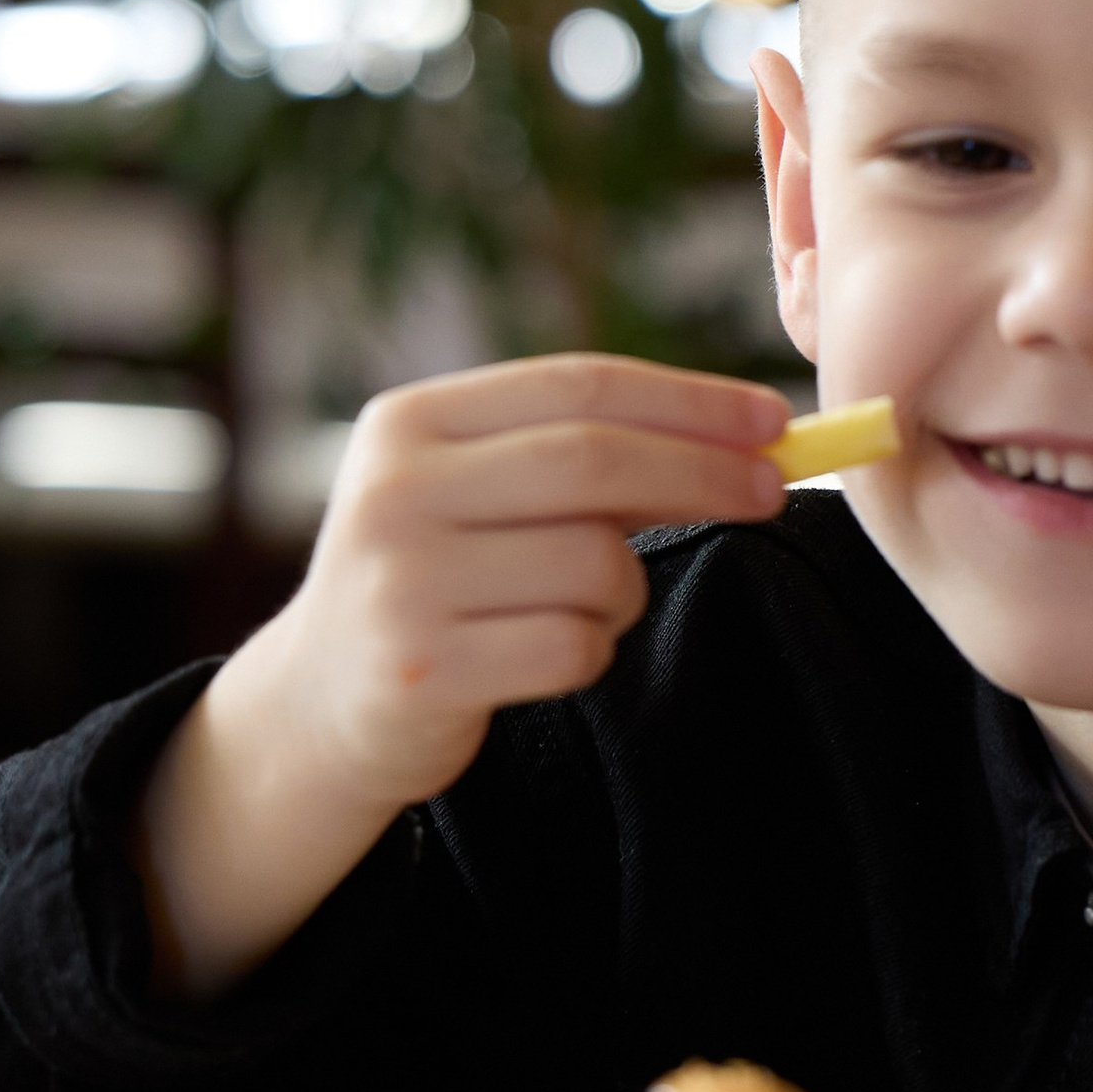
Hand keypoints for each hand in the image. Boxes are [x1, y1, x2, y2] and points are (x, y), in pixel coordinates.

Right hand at [137, 355, 787, 991]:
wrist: (320, 704)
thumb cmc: (438, 580)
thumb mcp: (475, 493)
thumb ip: (580, 455)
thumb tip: (749, 437)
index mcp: (411, 422)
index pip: (578, 386)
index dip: (688, 400)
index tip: (771, 421)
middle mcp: (396, 490)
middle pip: (593, 462)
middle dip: (703, 472)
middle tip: (772, 491)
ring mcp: (401, 581)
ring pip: (593, 563)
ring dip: (625, 590)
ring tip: (584, 606)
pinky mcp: (423, 668)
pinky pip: (573, 646)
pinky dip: (591, 649)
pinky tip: (544, 653)